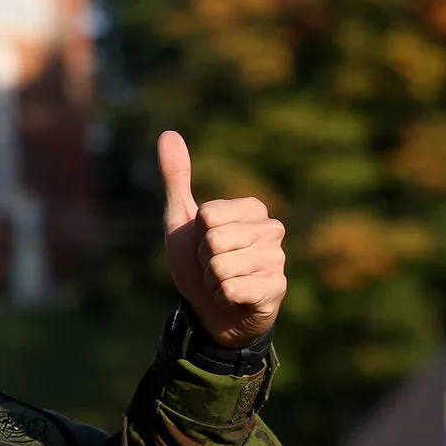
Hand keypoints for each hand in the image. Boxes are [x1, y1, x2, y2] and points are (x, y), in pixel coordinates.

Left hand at [159, 131, 285, 347]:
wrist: (211, 312)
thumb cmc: (198, 263)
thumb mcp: (181, 220)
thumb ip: (176, 178)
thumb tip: (168, 133)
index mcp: (253, 208)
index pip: (208, 215)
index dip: (196, 234)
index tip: (203, 243)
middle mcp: (272, 230)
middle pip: (214, 240)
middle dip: (202, 259)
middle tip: (211, 266)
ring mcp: (277, 260)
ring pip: (221, 266)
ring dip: (211, 280)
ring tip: (222, 282)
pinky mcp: (276, 289)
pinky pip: (232, 289)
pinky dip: (222, 297)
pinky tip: (234, 298)